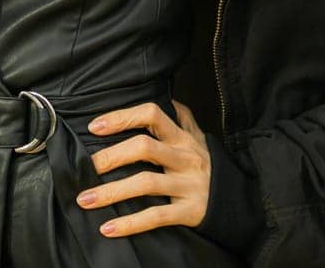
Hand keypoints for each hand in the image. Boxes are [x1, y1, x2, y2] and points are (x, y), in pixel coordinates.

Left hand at [74, 99, 210, 236]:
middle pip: (144, 147)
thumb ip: (182, 117)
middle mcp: (185, 157)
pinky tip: (108, 228)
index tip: (94, 127)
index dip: (121, 117)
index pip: (151, 114)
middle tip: (85, 167)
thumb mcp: (198, 137)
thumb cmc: (208, 165)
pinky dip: (130, 223)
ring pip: (146, 183)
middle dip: (111, 156)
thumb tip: (165, 95)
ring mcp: (188, 184)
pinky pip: (156, 216)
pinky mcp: (190, 211)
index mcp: (182, 137)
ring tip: (85, 199)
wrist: (240, 201)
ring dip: (111, 192)